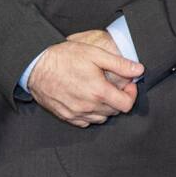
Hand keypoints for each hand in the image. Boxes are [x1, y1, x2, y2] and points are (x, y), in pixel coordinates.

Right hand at [27, 39, 143, 127]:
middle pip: (114, 112)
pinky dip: (91, 114)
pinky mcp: (65, 116)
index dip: (131, 94)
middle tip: (114, 84)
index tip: (128, 84)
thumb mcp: (95, 54)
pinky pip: (85, 121)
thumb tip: (139, 70)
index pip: (126, 104)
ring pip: (101, 118)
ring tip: (101, 91)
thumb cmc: (65, 58)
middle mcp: (88, 106)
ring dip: (106, 107)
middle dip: (119, 98)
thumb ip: (120, 64)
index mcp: (98, 92)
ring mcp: (76, 113)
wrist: (36, 66)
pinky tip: (88, 99)